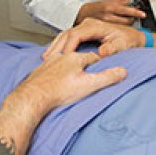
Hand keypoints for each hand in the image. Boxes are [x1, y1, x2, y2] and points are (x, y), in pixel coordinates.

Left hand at [0, 52, 125, 154]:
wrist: (32, 97)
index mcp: (75, 57)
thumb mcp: (89, 85)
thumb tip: (123, 71)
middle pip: (77, 56)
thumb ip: (107, 77)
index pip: (92, 57)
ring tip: (73, 72)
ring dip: (69, 65)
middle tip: (89, 70)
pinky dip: (56, 71)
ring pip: (62, 60)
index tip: (104, 65)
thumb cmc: (59, 92)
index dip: (99, 62)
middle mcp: (61, 57)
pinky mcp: (39, 71)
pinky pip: (50, 68)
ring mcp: (49, 63)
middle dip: (83, 62)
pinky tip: (56, 78)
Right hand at [43, 18, 145, 58]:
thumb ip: (112, 48)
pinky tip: (54, 55)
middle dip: (57, 46)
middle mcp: (88, 24)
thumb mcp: (122, 44)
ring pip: (65, 35)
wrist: (131, 37)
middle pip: (67, 34)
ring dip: (56, 46)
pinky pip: (68, 38)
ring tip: (46, 58)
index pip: (76, 35)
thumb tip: (101, 53)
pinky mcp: (83, 32)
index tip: (63, 58)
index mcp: (95, 25)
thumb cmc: (127, 40)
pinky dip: (60, 45)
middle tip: (48, 59)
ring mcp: (84, 27)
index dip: (68, 47)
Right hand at [76, 0, 145, 25]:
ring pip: (123, 25)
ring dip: (128, 23)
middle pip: (127, 20)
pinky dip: (122, 26)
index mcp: (110, 7)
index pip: (126, 10)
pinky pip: (118, 29)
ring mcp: (108, 24)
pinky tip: (121, 24)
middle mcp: (109, 16)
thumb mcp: (109, 1)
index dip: (135, 12)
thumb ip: (122, 1)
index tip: (142, 14)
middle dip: (132, 18)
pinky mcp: (106, 29)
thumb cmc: (96, 7)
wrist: (84, 14)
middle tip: (134, 16)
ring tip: (126, 19)